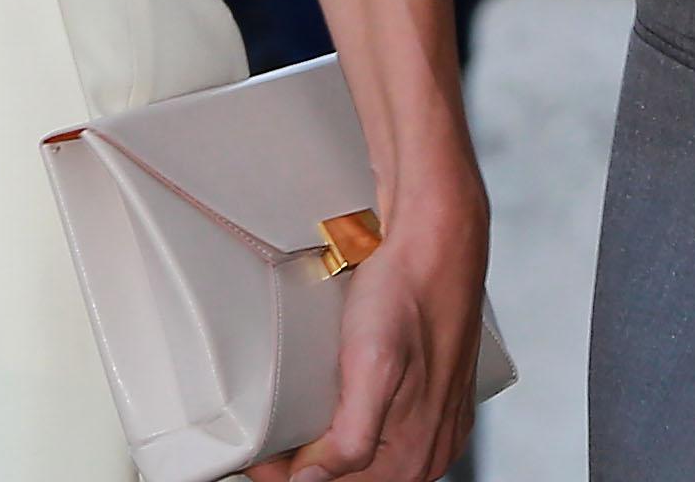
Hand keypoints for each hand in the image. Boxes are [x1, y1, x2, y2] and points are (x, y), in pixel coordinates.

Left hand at [265, 160, 484, 481]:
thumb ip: (350, 439)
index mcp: (417, 453)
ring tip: (291, 419)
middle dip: (307, 460)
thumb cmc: (408, 290)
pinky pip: (384, 423)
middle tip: (265, 437)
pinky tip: (333, 399)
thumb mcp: (373, 368)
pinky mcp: (431, 392)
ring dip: (328, 441)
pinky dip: (352, 419)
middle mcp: (432, 445)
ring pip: (366, 451)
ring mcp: (435, 419)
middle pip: (354, 473)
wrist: (438, 236)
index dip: (289, 474)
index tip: (256, 455)